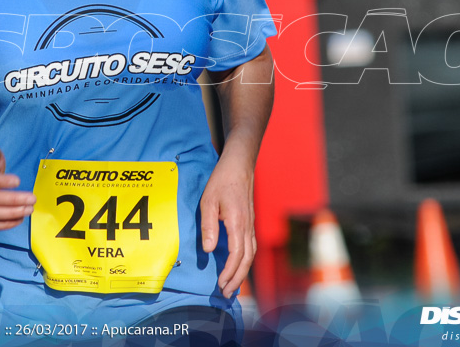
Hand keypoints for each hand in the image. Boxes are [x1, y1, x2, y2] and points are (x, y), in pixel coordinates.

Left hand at [199, 154, 255, 298]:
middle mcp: (247, 227)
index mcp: (237, 223)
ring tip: (232, 286)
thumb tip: (209, 251)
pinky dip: (245, 261)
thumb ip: (209, 226)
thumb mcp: (208, 201)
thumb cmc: (222, 181)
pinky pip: (250, 247)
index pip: (237, 255)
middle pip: (246, 260)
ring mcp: (250, 225)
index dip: (229, 272)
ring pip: (250, 255)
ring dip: (242, 272)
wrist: (239, 165)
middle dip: (237, 279)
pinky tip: (239, 266)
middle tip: (226, 294)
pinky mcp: (249, 222)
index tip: (220, 284)